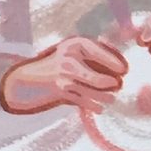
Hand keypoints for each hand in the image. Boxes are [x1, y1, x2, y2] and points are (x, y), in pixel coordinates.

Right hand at [0, 35, 126, 115]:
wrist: (26, 79)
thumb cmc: (57, 63)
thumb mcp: (73, 50)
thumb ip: (96, 52)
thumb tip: (122, 66)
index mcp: (76, 44)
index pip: (103, 54)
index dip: (117, 64)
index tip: (124, 71)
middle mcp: (70, 59)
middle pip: (102, 80)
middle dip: (114, 85)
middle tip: (118, 86)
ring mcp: (65, 77)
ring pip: (96, 94)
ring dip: (107, 98)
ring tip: (110, 98)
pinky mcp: (61, 93)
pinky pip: (87, 103)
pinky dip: (96, 106)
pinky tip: (99, 106)